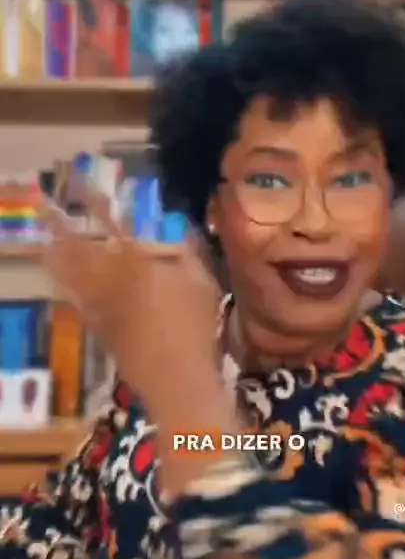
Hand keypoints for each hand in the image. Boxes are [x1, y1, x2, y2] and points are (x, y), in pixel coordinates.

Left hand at [42, 188, 220, 412]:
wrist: (175, 376)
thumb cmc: (195, 326)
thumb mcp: (203, 283)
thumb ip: (189, 253)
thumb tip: (182, 230)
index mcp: (139, 261)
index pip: (113, 223)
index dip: (94, 201)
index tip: (79, 182)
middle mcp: (112, 277)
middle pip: (79, 246)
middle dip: (61, 226)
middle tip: (47, 209)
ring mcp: (100, 303)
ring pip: (70, 272)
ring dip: (58, 254)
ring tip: (47, 240)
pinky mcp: (98, 325)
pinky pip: (75, 299)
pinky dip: (65, 284)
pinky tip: (60, 279)